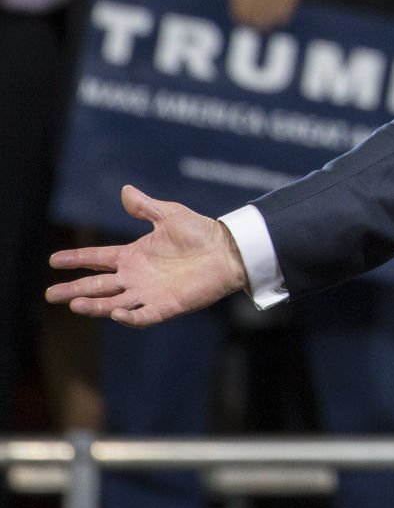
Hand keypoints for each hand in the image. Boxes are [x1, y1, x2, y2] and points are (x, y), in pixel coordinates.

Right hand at [45, 186, 248, 326]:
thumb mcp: (170, 215)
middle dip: (74, 289)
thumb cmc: (201, 232)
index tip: (53, 260)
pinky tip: (116, 314)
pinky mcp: (167, 306)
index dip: (76, 259)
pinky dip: (130, 317)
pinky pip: (144, 316)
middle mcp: (136, 277)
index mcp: (134, 255)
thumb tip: (125, 190)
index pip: (98, 258)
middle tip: (50, 294)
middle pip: (98, 284)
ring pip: (114, 302)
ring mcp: (149, 293)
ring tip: (74, 304)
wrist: (229, 250)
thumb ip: (145, 207)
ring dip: (95, 305)